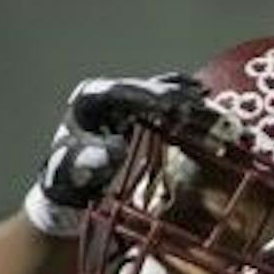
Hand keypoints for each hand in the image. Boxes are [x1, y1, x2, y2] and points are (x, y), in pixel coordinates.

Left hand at [26, 73, 207, 234]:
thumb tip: (117, 149)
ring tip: (205, 96)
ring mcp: (121, 101)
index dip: (148, 96)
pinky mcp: (134, 113)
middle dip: (172, 93)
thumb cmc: (68, 175)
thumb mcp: (75, 168)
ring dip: (181, 95)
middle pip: (144, 88)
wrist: (70, 185)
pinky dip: (179, 105)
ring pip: (157, 92)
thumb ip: (92, 159)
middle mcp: (107, 92)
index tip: (170, 102)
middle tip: (199, 98)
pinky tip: (200, 102)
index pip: (123, 92)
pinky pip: (161, 104)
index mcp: (90, 97)